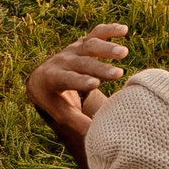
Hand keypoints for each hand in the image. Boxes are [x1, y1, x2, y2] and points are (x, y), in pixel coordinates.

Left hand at [28, 23, 127, 146]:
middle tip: (118, 74)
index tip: (96, 85)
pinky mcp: (84, 41)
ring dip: (106, 47)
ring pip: (89, 45)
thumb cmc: (55, 99)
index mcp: (53, 79)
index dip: (80, 81)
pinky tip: (124, 30)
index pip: (67, 79)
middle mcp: (63, 61)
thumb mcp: (61, 112)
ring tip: (124, 52)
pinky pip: (96, 33)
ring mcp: (74, 49)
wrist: (44, 78)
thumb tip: (95, 139)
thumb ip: (77, 123)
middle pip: (81, 63)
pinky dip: (109, 29)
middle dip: (99, 68)